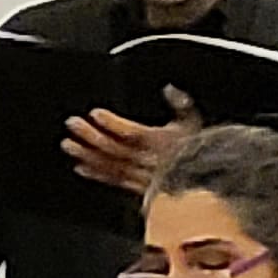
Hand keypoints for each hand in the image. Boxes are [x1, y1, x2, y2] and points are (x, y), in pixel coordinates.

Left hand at [62, 84, 200, 193]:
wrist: (208, 187)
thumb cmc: (202, 155)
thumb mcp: (196, 125)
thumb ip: (182, 106)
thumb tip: (169, 88)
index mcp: (162, 143)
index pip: (133, 133)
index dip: (113, 123)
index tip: (96, 113)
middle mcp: (149, 161)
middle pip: (116, 148)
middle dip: (91, 136)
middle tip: (73, 124)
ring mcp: (142, 176)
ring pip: (111, 165)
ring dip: (88, 155)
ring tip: (69, 145)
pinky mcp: (138, 188)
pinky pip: (114, 181)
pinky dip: (96, 174)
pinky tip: (81, 167)